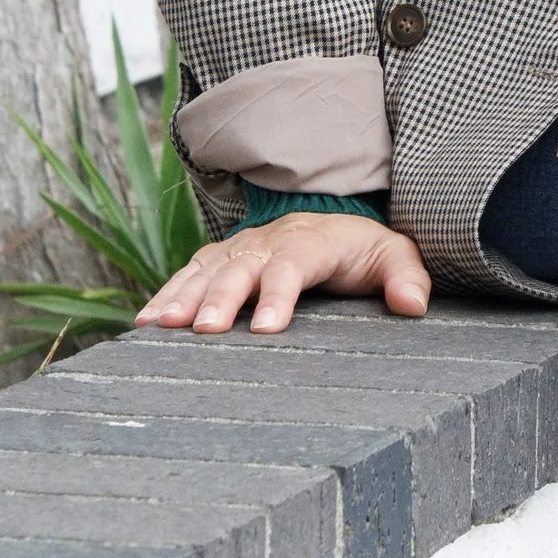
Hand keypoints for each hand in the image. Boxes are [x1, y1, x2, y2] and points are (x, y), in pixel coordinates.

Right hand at [137, 212, 431, 336]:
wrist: (334, 226)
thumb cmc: (363, 252)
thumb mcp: (394, 257)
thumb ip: (406, 277)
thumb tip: (413, 305)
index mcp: (312, 241)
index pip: (293, 264)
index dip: (279, 293)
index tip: (267, 329)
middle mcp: (269, 240)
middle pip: (241, 266)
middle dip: (221, 298)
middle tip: (205, 331)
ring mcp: (239, 248)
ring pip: (206, 268)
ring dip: (182, 296)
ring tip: (158, 325)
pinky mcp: (219, 258)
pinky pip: (188, 274)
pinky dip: (165, 294)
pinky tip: (144, 322)